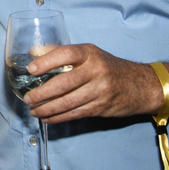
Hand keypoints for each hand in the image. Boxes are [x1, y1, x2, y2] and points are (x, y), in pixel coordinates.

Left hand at [22, 43, 161, 123]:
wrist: (140, 85)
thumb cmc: (108, 67)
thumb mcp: (89, 53)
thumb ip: (60, 51)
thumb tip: (33, 52)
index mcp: (90, 53)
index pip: (66, 54)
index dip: (46, 61)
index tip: (31, 69)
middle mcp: (96, 70)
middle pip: (64, 83)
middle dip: (42, 93)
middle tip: (28, 98)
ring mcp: (100, 90)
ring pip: (68, 102)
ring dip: (47, 109)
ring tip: (33, 110)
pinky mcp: (101, 107)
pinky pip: (76, 114)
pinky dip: (59, 117)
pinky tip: (47, 118)